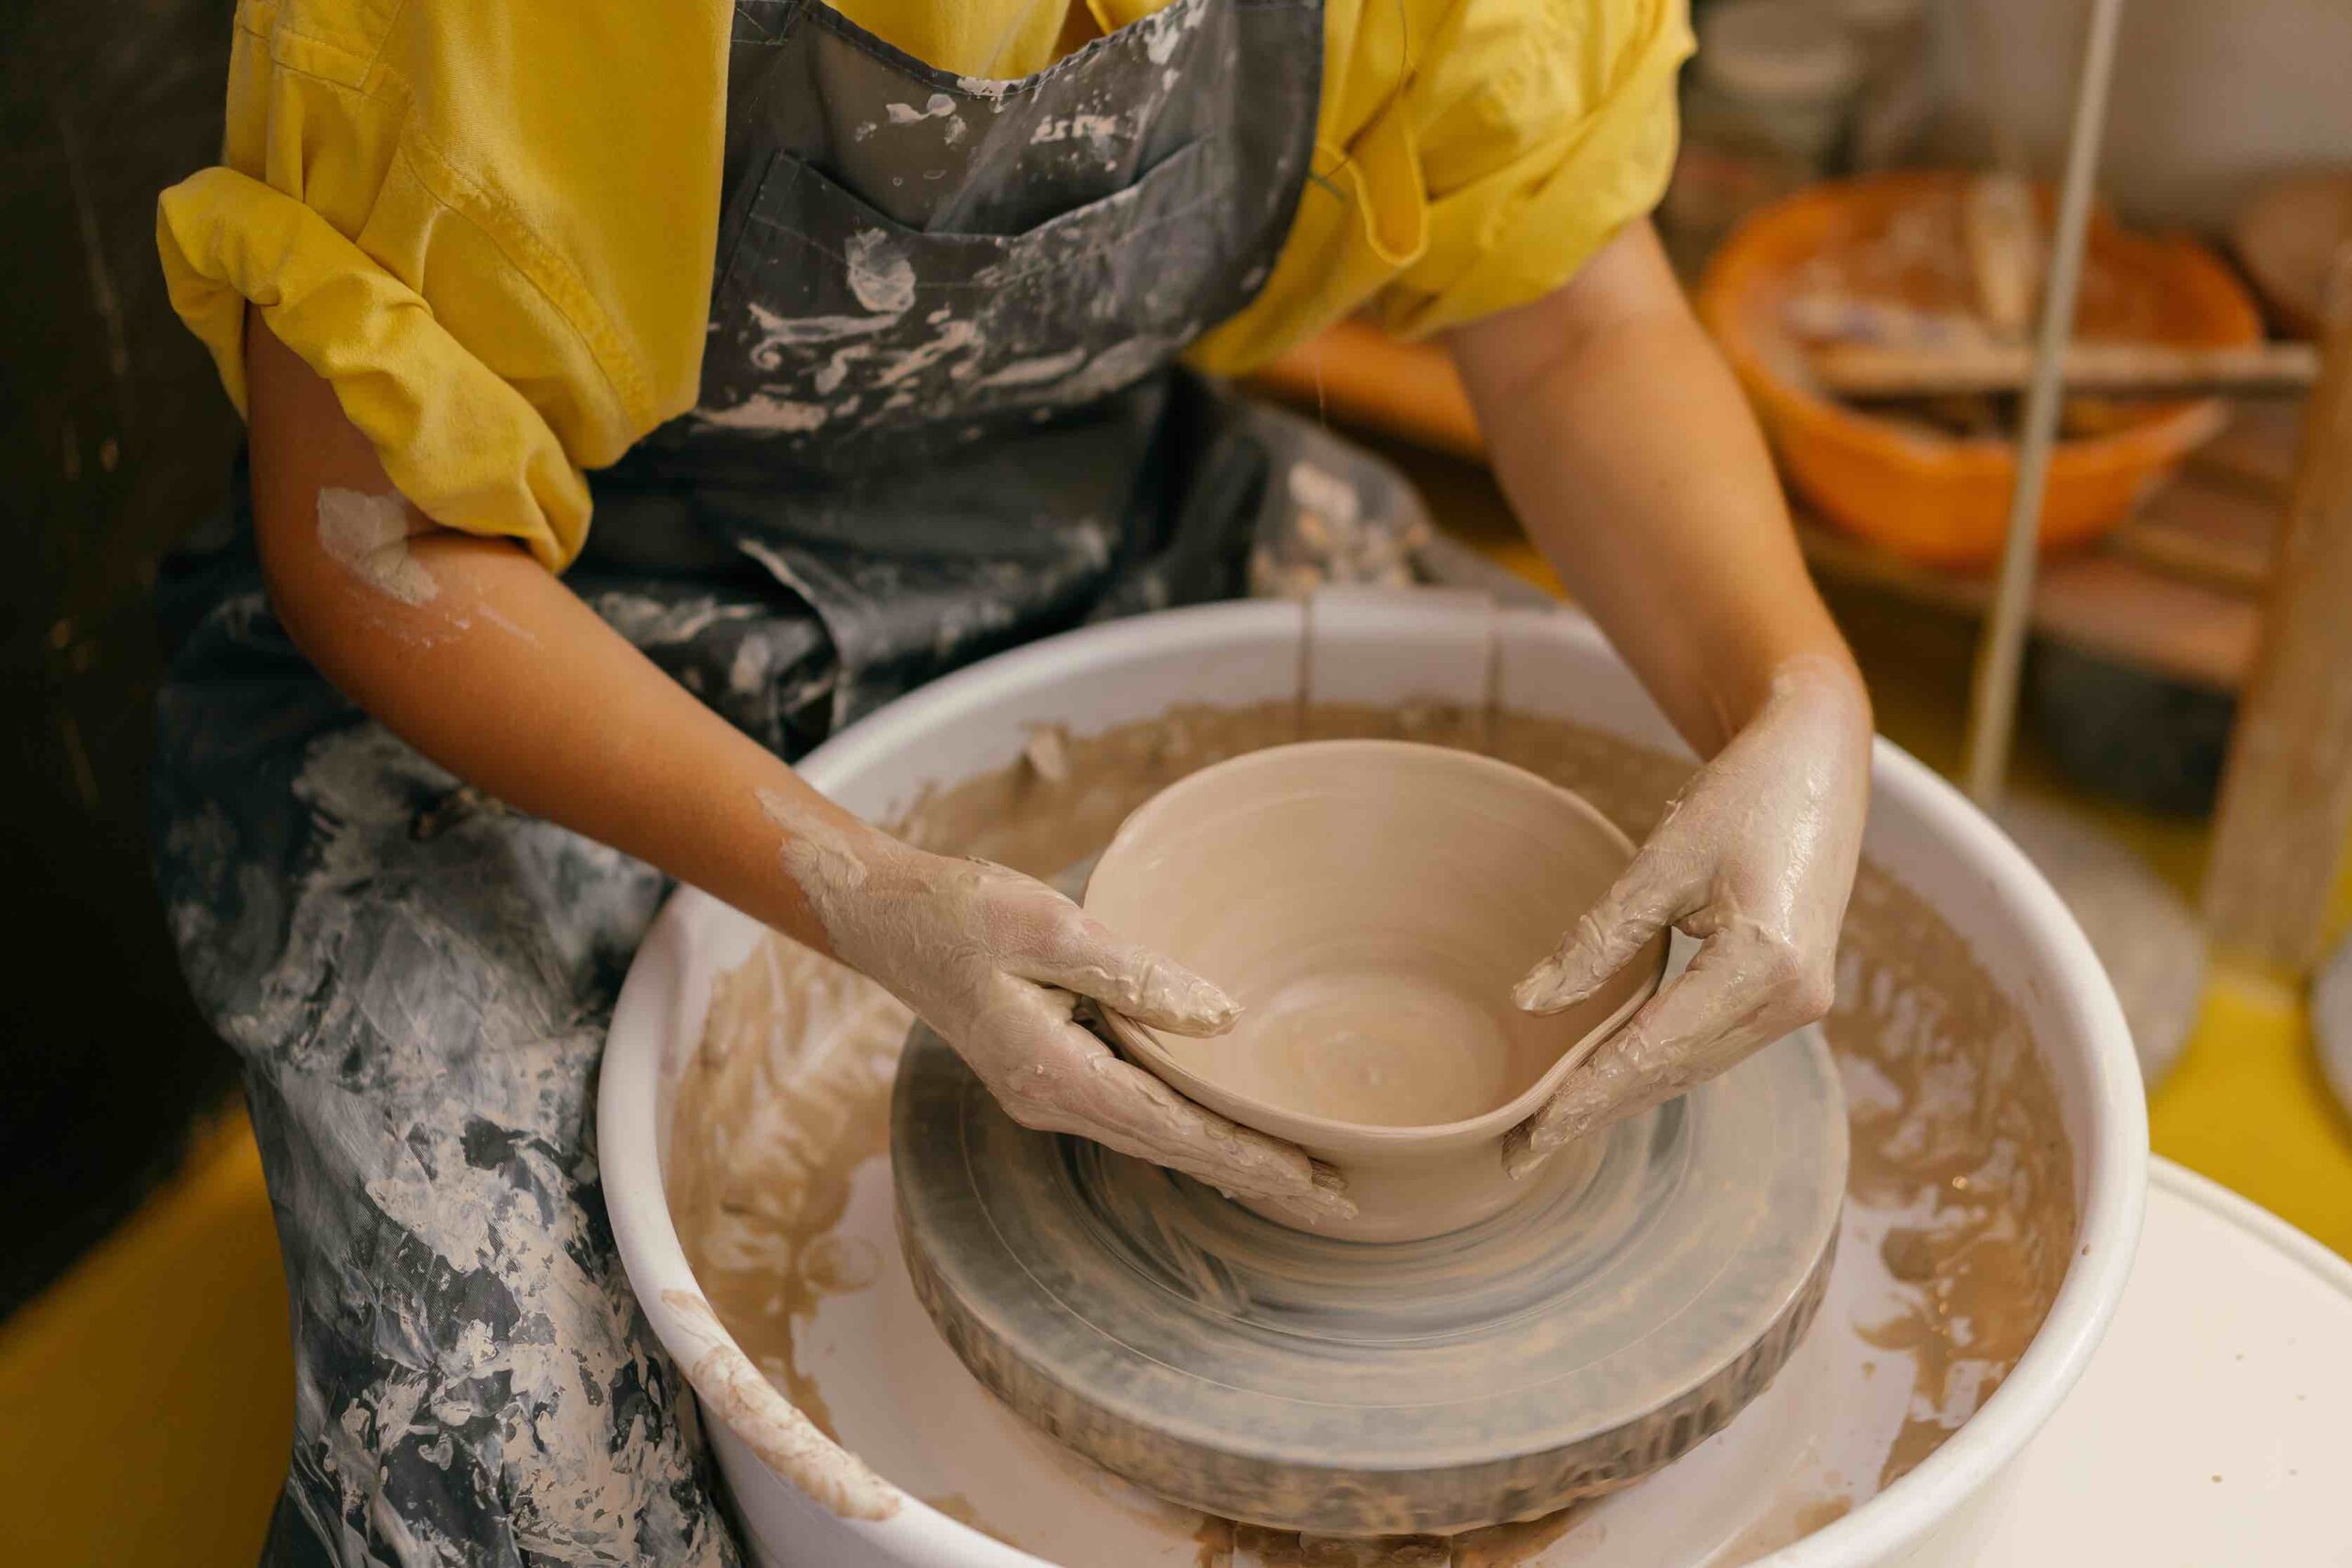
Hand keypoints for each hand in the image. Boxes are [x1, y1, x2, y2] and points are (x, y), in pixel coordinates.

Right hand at [769, 799, 1353, 1225]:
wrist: (890, 919)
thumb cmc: (963, 913)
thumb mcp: (1049, 926)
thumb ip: (1136, 974)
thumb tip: (1220, 1017)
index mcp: (1056, 1072)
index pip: (1175, 1130)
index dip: (1249, 1157)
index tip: (1317, 1180)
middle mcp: (1054, 1100)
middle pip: (1175, 1151)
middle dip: (1257, 1177)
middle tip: (1342, 1202)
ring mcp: (1049, 1095)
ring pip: (1157, 1140)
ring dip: (1229, 1161)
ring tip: (1304, 1180)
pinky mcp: (1050, 1076)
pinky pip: (1136, 1117)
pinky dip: (1191, 1135)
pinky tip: (1226, 1138)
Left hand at [1503, 657, 1869, 1176]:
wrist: (1819, 760)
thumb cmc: (1741, 795)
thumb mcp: (1663, 859)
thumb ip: (1599, 938)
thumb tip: (1531, 1004)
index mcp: (1763, 965)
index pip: (1653, 1051)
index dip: (1585, 1099)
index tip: (1527, 1139)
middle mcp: (1792, 999)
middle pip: (1674, 1072)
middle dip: (1596, 1112)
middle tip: (1520, 1153)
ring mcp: (1800, 1001)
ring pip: (1694, 1066)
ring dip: (1626, 1096)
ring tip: (1552, 1127)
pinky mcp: (1793, 992)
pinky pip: (1712, 1043)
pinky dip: (1658, 1064)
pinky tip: (1609, 1079)